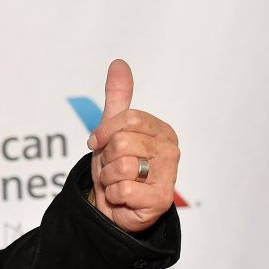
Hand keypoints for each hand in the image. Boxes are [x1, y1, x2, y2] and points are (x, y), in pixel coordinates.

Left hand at [87, 60, 180, 232]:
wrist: (111, 204)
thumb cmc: (114, 165)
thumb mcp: (112, 129)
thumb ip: (118, 97)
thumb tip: (119, 63)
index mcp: (163, 131)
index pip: (128, 119)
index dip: (104, 132)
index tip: (97, 142)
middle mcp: (171, 152)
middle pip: (122, 143)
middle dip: (107, 158)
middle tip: (112, 167)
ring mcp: (169, 177)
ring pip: (123, 166)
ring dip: (109, 177)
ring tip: (117, 182)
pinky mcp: (161, 201)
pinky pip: (123, 189)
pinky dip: (113, 195)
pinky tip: (122, 198)